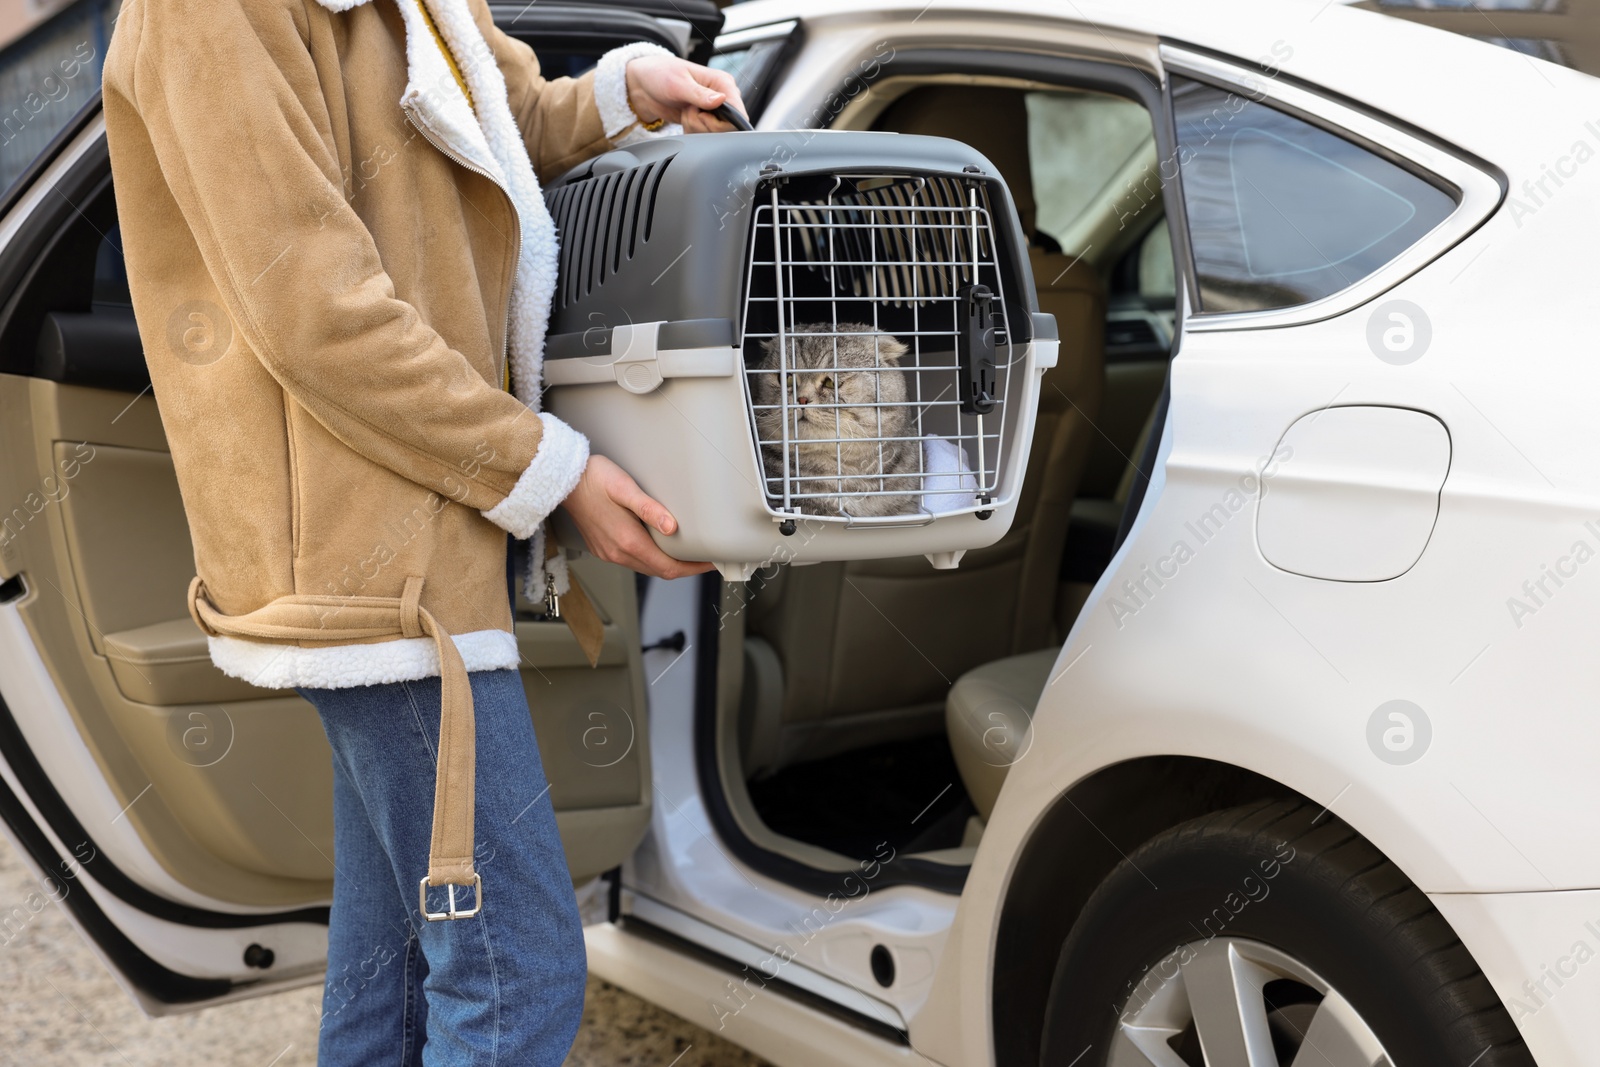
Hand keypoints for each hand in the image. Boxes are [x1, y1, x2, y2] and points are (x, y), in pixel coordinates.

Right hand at [559, 455, 713, 579]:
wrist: (563, 481)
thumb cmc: (593, 478)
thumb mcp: (625, 488)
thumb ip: (649, 509)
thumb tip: (672, 527)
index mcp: (627, 541)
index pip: (668, 567)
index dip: (693, 568)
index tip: (711, 563)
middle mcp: (617, 552)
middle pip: (659, 571)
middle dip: (685, 568)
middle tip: (705, 559)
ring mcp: (608, 552)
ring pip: (646, 568)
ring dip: (668, 564)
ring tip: (687, 553)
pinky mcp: (603, 548)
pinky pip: (633, 561)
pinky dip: (651, 559)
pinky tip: (659, 547)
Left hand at [624, 54, 748, 134]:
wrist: (643, 85)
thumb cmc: (660, 74)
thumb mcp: (678, 83)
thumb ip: (700, 94)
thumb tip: (721, 99)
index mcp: (722, 82)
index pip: (738, 111)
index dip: (722, 121)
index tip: (702, 116)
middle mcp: (721, 96)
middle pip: (727, 127)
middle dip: (704, 125)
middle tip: (688, 112)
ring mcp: (712, 110)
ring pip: (714, 134)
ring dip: (695, 127)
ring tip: (684, 112)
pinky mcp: (703, 120)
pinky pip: (704, 135)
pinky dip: (692, 131)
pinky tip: (683, 119)